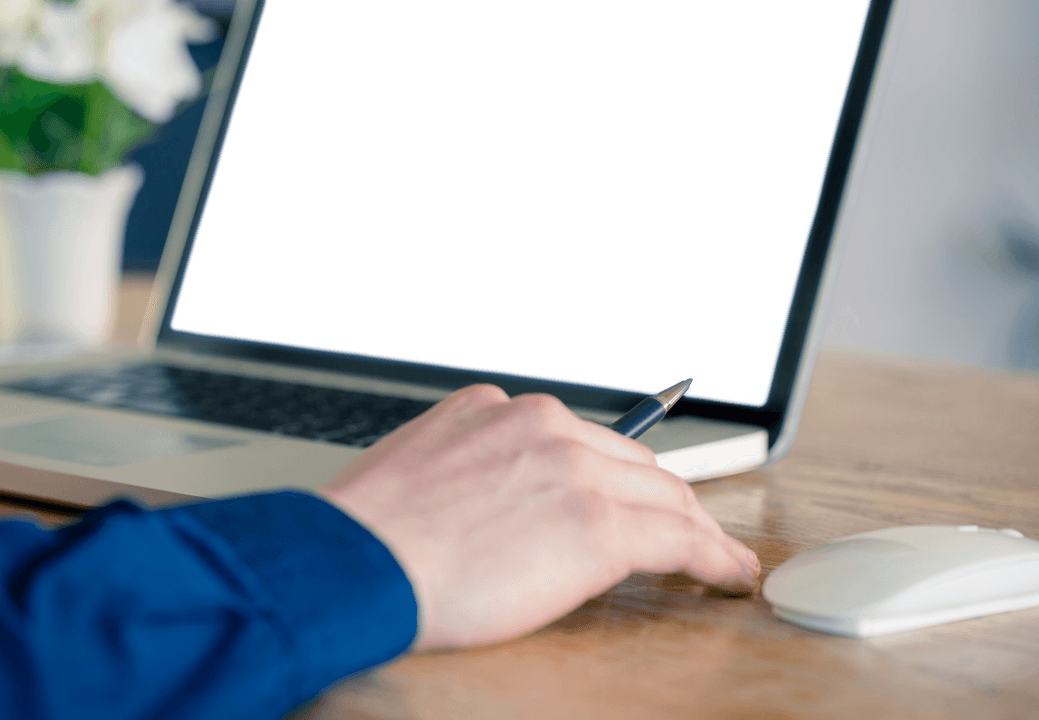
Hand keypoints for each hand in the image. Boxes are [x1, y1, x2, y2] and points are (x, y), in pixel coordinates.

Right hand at [320, 384, 759, 650]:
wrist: (354, 562)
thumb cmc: (368, 536)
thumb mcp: (419, 470)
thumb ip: (475, 468)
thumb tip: (507, 502)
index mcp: (497, 410)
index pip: (584, 440)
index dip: (615, 473)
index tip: (630, 491)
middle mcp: (542, 425)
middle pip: (631, 463)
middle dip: (661, 499)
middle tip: (685, 531)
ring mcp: (574, 470)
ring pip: (662, 496)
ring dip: (696, 528)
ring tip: (717, 555)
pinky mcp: (598, 524)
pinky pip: (677, 539)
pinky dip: (713, 556)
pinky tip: (726, 572)